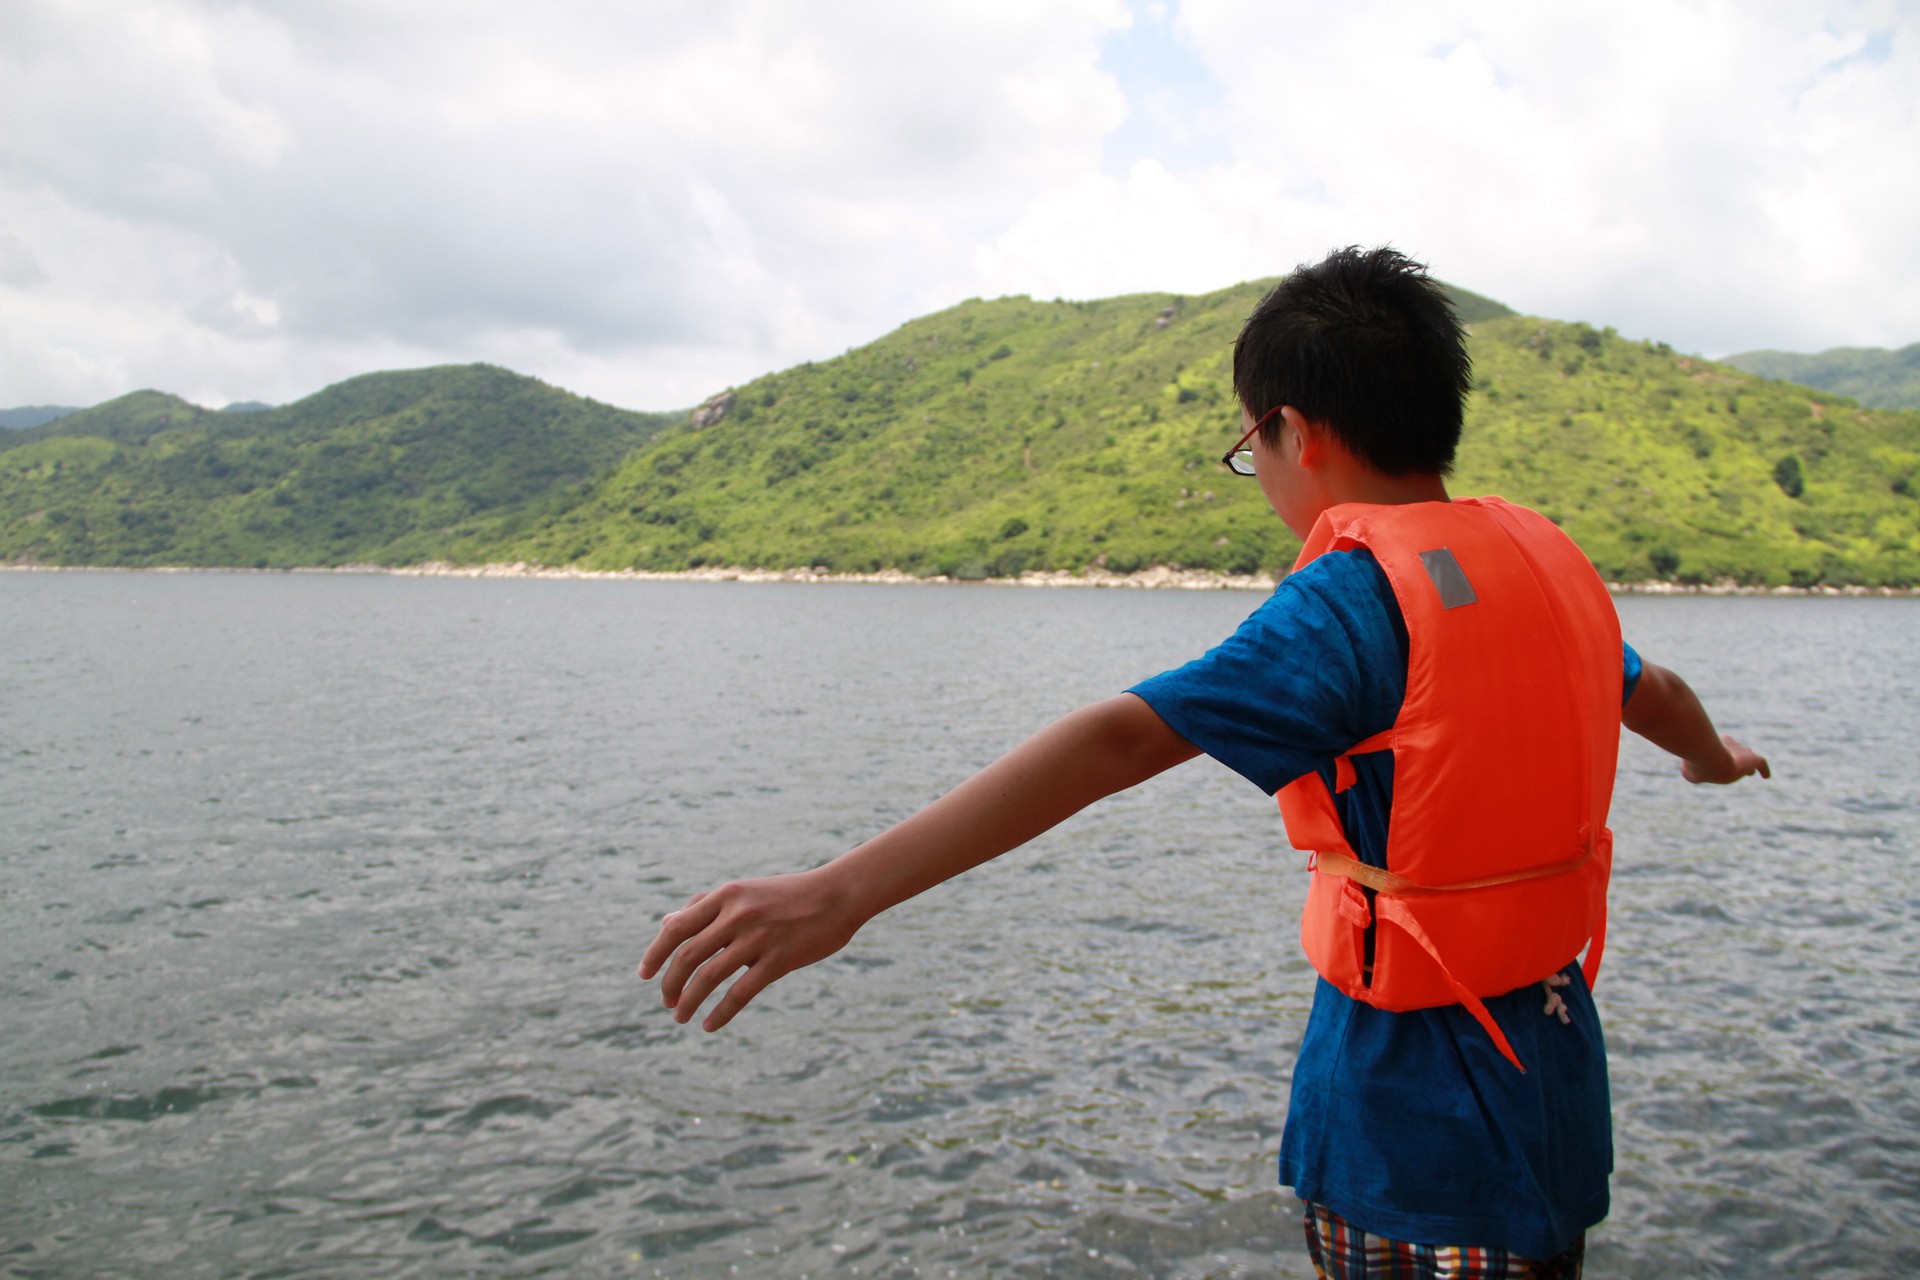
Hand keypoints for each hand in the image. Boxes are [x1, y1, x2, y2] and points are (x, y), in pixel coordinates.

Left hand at [638, 870, 860, 1031]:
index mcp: (726, 896)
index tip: (644, 975)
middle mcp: (737, 915)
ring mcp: (758, 937)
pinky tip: (710, 1024)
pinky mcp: (779, 959)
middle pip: (687, 955)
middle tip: (667, 1001)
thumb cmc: (789, 895)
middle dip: (670, 983)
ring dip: (689, 1001)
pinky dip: (721, 1012)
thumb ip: (705, 905)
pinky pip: (740, 992)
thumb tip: (667, 922)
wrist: (838, 895)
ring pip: (709, 976)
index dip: (655, 953)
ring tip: (681, 1016)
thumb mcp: (743, 892)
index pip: (677, 928)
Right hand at [1680, 733, 1770, 784]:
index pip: (1720, 747)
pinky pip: (1761, 764)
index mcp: (1715, 745)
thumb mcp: (1690, 773)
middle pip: (1734, 750)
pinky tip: (1766, 777)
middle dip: (1735, 756)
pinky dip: (1764, 770)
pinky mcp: (1753, 760)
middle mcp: (1729, 745)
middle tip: (1736, 764)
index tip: (1718, 760)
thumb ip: (1690, 772)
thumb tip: (1689, 773)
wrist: (1710, 758)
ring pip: (1747, 757)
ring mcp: (1741, 752)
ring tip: (1750, 772)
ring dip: (1747, 766)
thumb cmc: (1698, 764)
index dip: (1721, 753)